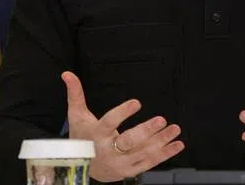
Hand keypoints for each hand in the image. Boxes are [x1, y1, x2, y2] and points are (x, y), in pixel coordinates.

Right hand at [61, 71, 183, 181]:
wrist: (82, 168)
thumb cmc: (82, 137)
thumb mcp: (76, 116)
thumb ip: (75, 94)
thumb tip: (67, 74)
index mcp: (96, 134)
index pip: (109, 122)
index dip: (122, 113)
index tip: (136, 102)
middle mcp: (109, 150)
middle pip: (129, 141)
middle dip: (146, 131)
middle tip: (161, 119)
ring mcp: (120, 162)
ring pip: (143, 152)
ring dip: (161, 141)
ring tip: (175, 129)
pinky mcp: (129, 170)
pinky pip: (150, 162)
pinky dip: (165, 154)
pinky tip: (177, 144)